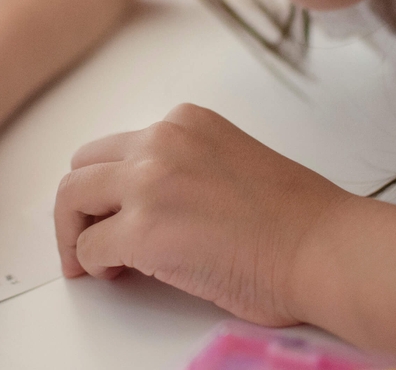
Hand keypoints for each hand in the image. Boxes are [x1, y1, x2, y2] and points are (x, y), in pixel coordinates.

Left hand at [55, 103, 351, 325]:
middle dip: (79, 204)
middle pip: (84, 166)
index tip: (109, 208)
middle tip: (84, 234)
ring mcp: (148, 181)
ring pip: (71, 198)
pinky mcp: (142, 228)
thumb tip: (142, 202)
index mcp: (183, 122)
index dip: (108, 184)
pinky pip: (88, 246)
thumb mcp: (225, 160)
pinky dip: (92, 263)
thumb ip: (179, 165)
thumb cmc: (292, 217)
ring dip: (73, 231)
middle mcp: (160, 141)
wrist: (323, 246)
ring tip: (89, 259)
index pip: (117, 147)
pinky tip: (116, 273)